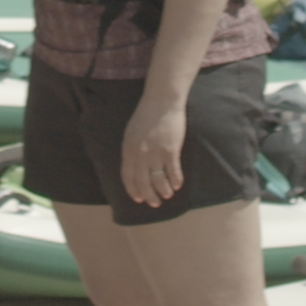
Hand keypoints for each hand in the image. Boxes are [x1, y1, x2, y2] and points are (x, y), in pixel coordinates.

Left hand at [121, 91, 189, 208]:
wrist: (161, 102)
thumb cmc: (146, 115)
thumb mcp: (131, 133)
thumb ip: (132, 150)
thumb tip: (135, 168)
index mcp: (128, 150)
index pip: (128, 177)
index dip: (133, 190)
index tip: (138, 199)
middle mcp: (140, 155)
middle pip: (143, 183)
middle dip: (149, 196)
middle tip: (154, 203)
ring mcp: (155, 154)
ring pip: (159, 180)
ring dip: (163, 191)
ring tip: (167, 195)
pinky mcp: (170, 151)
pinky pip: (173, 172)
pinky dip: (176, 181)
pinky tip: (178, 185)